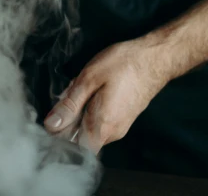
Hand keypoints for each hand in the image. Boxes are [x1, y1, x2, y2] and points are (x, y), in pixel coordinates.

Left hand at [44, 40, 169, 154]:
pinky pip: (99, 121)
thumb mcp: (90, 78)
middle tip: (70, 91)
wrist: (156, 58)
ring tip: (83, 86)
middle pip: (78, 138)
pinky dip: (90, 107)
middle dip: (68, 117)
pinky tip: (93, 87)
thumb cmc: (123, 64)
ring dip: (79, 110)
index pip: (72, 149)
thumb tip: (51, 126)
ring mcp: (119, 128)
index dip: (58, 136)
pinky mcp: (123, 119)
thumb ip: (70, 105)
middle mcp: (111, 134)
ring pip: (88, 128)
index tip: (54, 114)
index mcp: (101, 127)